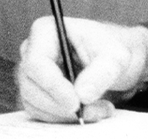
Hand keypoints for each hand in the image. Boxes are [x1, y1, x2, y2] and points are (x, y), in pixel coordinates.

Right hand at [17, 16, 147, 122]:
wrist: (114, 61)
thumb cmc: (111, 50)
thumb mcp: (116, 56)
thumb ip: (101, 72)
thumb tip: (82, 95)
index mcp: (46, 31)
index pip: (36, 62)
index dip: (53, 86)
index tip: (75, 102)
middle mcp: (31, 51)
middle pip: (31, 87)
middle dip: (62, 105)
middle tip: (93, 110)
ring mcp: (31, 74)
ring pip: (35, 104)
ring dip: (67, 114)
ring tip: (100, 109)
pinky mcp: (35, 93)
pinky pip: (41, 113)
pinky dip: (65, 118)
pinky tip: (90, 111)